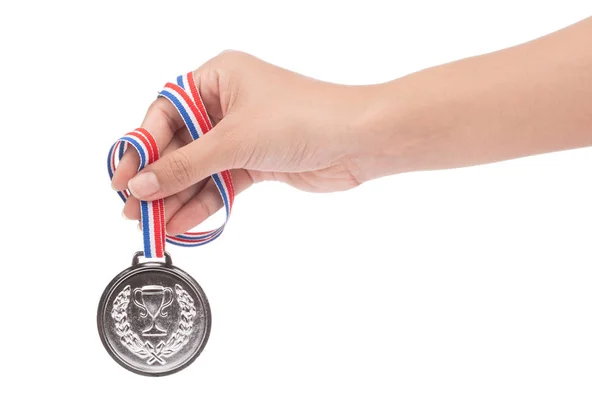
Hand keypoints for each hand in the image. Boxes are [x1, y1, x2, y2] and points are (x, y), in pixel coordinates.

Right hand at [113, 51, 374, 234]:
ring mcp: (241, 135)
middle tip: (134, 211)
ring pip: (199, 169)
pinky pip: (220, 183)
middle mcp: (226, 104)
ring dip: (178, 197)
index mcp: (216, 78)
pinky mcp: (255, 161)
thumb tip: (141, 184)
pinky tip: (183, 223)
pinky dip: (204, 202)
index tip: (122, 180)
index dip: (141, 149)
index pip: (164, 114)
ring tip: (154, 226)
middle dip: (159, 180)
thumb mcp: (234, 141)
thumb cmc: (304, 118)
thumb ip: (185, 165)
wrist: (358, 141)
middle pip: (180, 145)